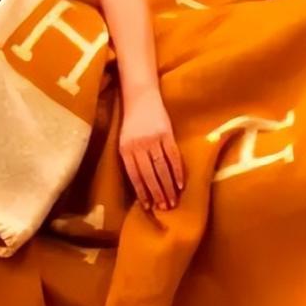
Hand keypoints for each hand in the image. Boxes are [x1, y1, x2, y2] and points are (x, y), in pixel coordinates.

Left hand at [119, 90, 184, 210]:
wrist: (140, 97)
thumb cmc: (131, 123)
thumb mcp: (124, 141)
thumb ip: (131, 160)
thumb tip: (141, 185)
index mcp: (125, 150)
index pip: (134, 176)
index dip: (142, 193)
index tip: (148, 207)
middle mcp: (139, 146)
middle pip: (149, 175)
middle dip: (157, 193)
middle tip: (164, 208)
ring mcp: (153, 140)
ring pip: (162, 168)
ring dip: (168, 187)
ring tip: (173, 201)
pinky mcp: (166, 133)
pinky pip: (173, 156)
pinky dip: (177, 171)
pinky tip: (180, 184)